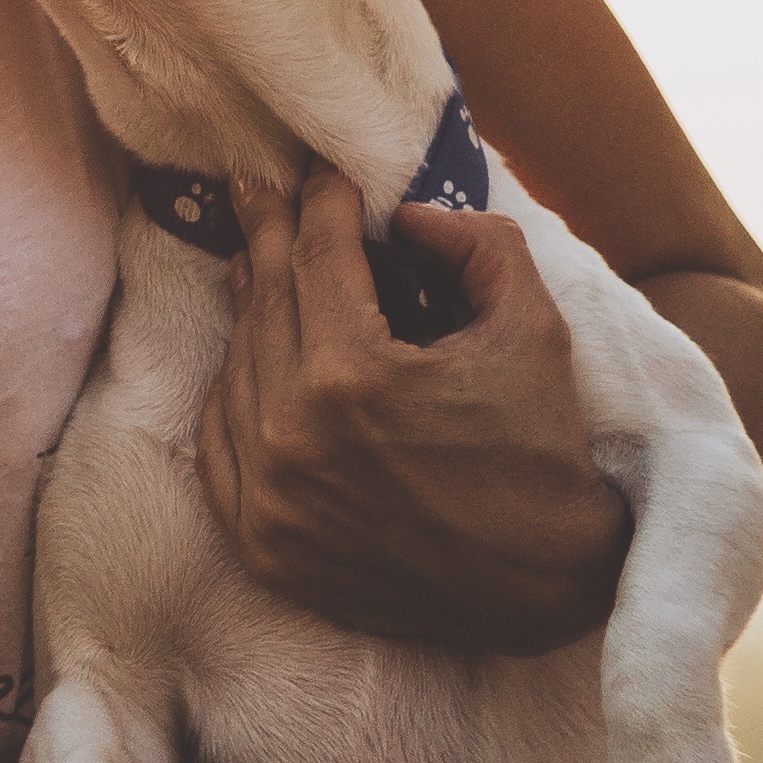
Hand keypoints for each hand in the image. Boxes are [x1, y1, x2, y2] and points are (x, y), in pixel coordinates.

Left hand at [195, 171, 629, 653]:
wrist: (542, 589)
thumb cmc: (541, 453)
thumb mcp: (533, 328)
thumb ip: (478, 246)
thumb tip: (408, 215)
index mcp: (355, 376)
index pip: (318, 259)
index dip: (319, 204)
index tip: (319, 173)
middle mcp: (293, 435)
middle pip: (266, 305)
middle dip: (268, 236)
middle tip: (255, 189)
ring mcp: (268, 497)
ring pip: (236, 372)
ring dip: (249, 309)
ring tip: (256, 262)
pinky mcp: (261, 544)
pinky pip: (221, 445)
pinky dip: (232, 393)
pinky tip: (247, 359)